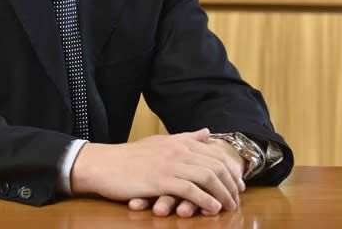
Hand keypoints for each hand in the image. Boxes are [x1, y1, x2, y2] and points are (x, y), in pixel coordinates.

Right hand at [70, 128, 245, 215]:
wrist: (103, 164)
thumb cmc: (130, 157)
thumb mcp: (160, 142)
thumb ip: (185, 138)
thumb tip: (207, 132)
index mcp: (179, 141)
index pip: (214, 154)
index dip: (230, 170)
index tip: (238, 184)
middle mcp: (177, 150)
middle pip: (214, 165)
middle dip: (230, 184)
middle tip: (237, 199)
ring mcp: (169, 164)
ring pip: (206, 177)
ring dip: (222, 193)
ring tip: (229, 206)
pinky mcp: (159, 180)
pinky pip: (189, 190)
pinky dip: (204, 199)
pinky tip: (212, 208)